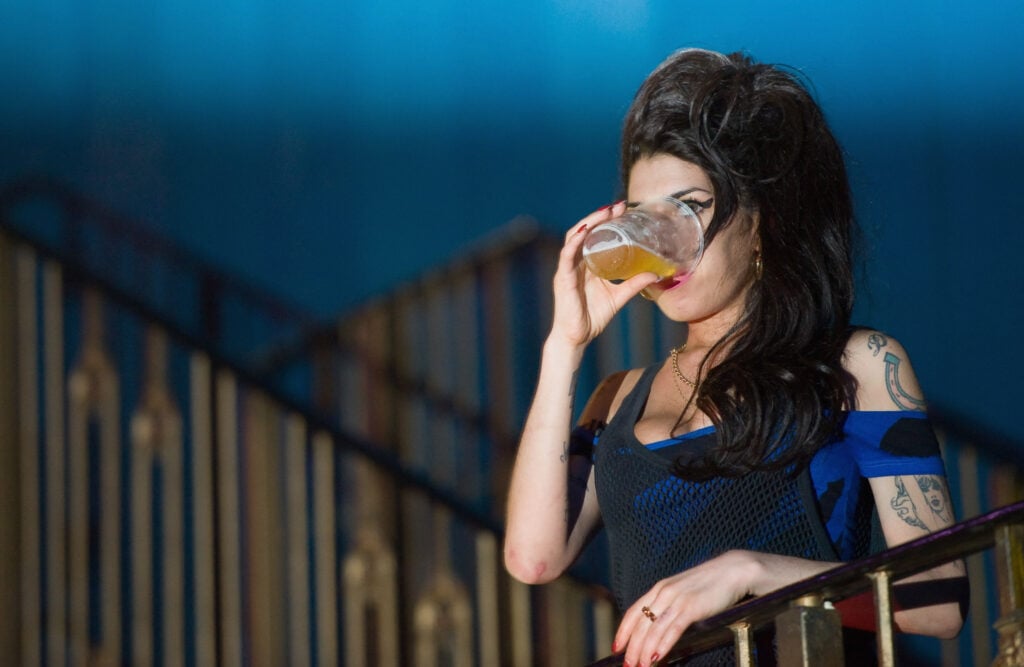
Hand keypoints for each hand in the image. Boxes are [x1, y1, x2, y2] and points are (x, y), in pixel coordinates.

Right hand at [549, 202, 658, 347]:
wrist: (577, 337)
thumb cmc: (593, 317)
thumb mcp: (619, 297)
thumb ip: (634, 284)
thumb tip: (656, 274)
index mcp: (587, 264)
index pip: (594, 236)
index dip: (606, 221)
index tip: (624, 209)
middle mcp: (576, 263)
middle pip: (584, 231)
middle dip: (599, 217)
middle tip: (618, 206)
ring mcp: (567, 269)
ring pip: (574, 238)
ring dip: (588, 223)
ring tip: (604, 213)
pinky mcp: (563, 279)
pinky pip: (566, 256)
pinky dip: (574, 243)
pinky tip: (583, 232)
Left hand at [613, 551, 760, 666]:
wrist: (733, 571)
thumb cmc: (710, 584)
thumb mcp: (683, 592)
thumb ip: (670, 606)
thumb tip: (659, 627)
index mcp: (660, 588)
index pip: (634, 612)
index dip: (623, 631)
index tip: (615, 647)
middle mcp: (664, 592)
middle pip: (640, 624)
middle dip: (632, 647)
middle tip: (627, 665)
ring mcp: (677, 599)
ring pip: (654, 629)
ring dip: (644, 651)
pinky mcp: (692, 607)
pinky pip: (672, 629)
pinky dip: (662, 645)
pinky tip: (656, 657)